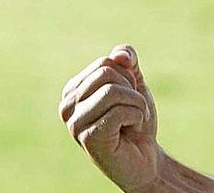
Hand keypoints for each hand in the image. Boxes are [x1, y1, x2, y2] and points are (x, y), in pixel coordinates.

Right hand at [59, 45, 159, 191]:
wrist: (145, 158)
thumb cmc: (136, 121)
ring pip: (113, 91)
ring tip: (131, 122)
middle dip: (131, 91)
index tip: (127, 99)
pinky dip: (137, 117)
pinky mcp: (88, 138)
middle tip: (131, 112)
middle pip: (107, 73)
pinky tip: (130, 132)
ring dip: (136, 105)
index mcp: (73, 91)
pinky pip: (120, 111)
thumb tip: (119, 54)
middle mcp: (67, 106)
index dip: (127, 78)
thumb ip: (127, 62)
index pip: (105, 63)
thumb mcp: (134, 84)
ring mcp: (75, 123)